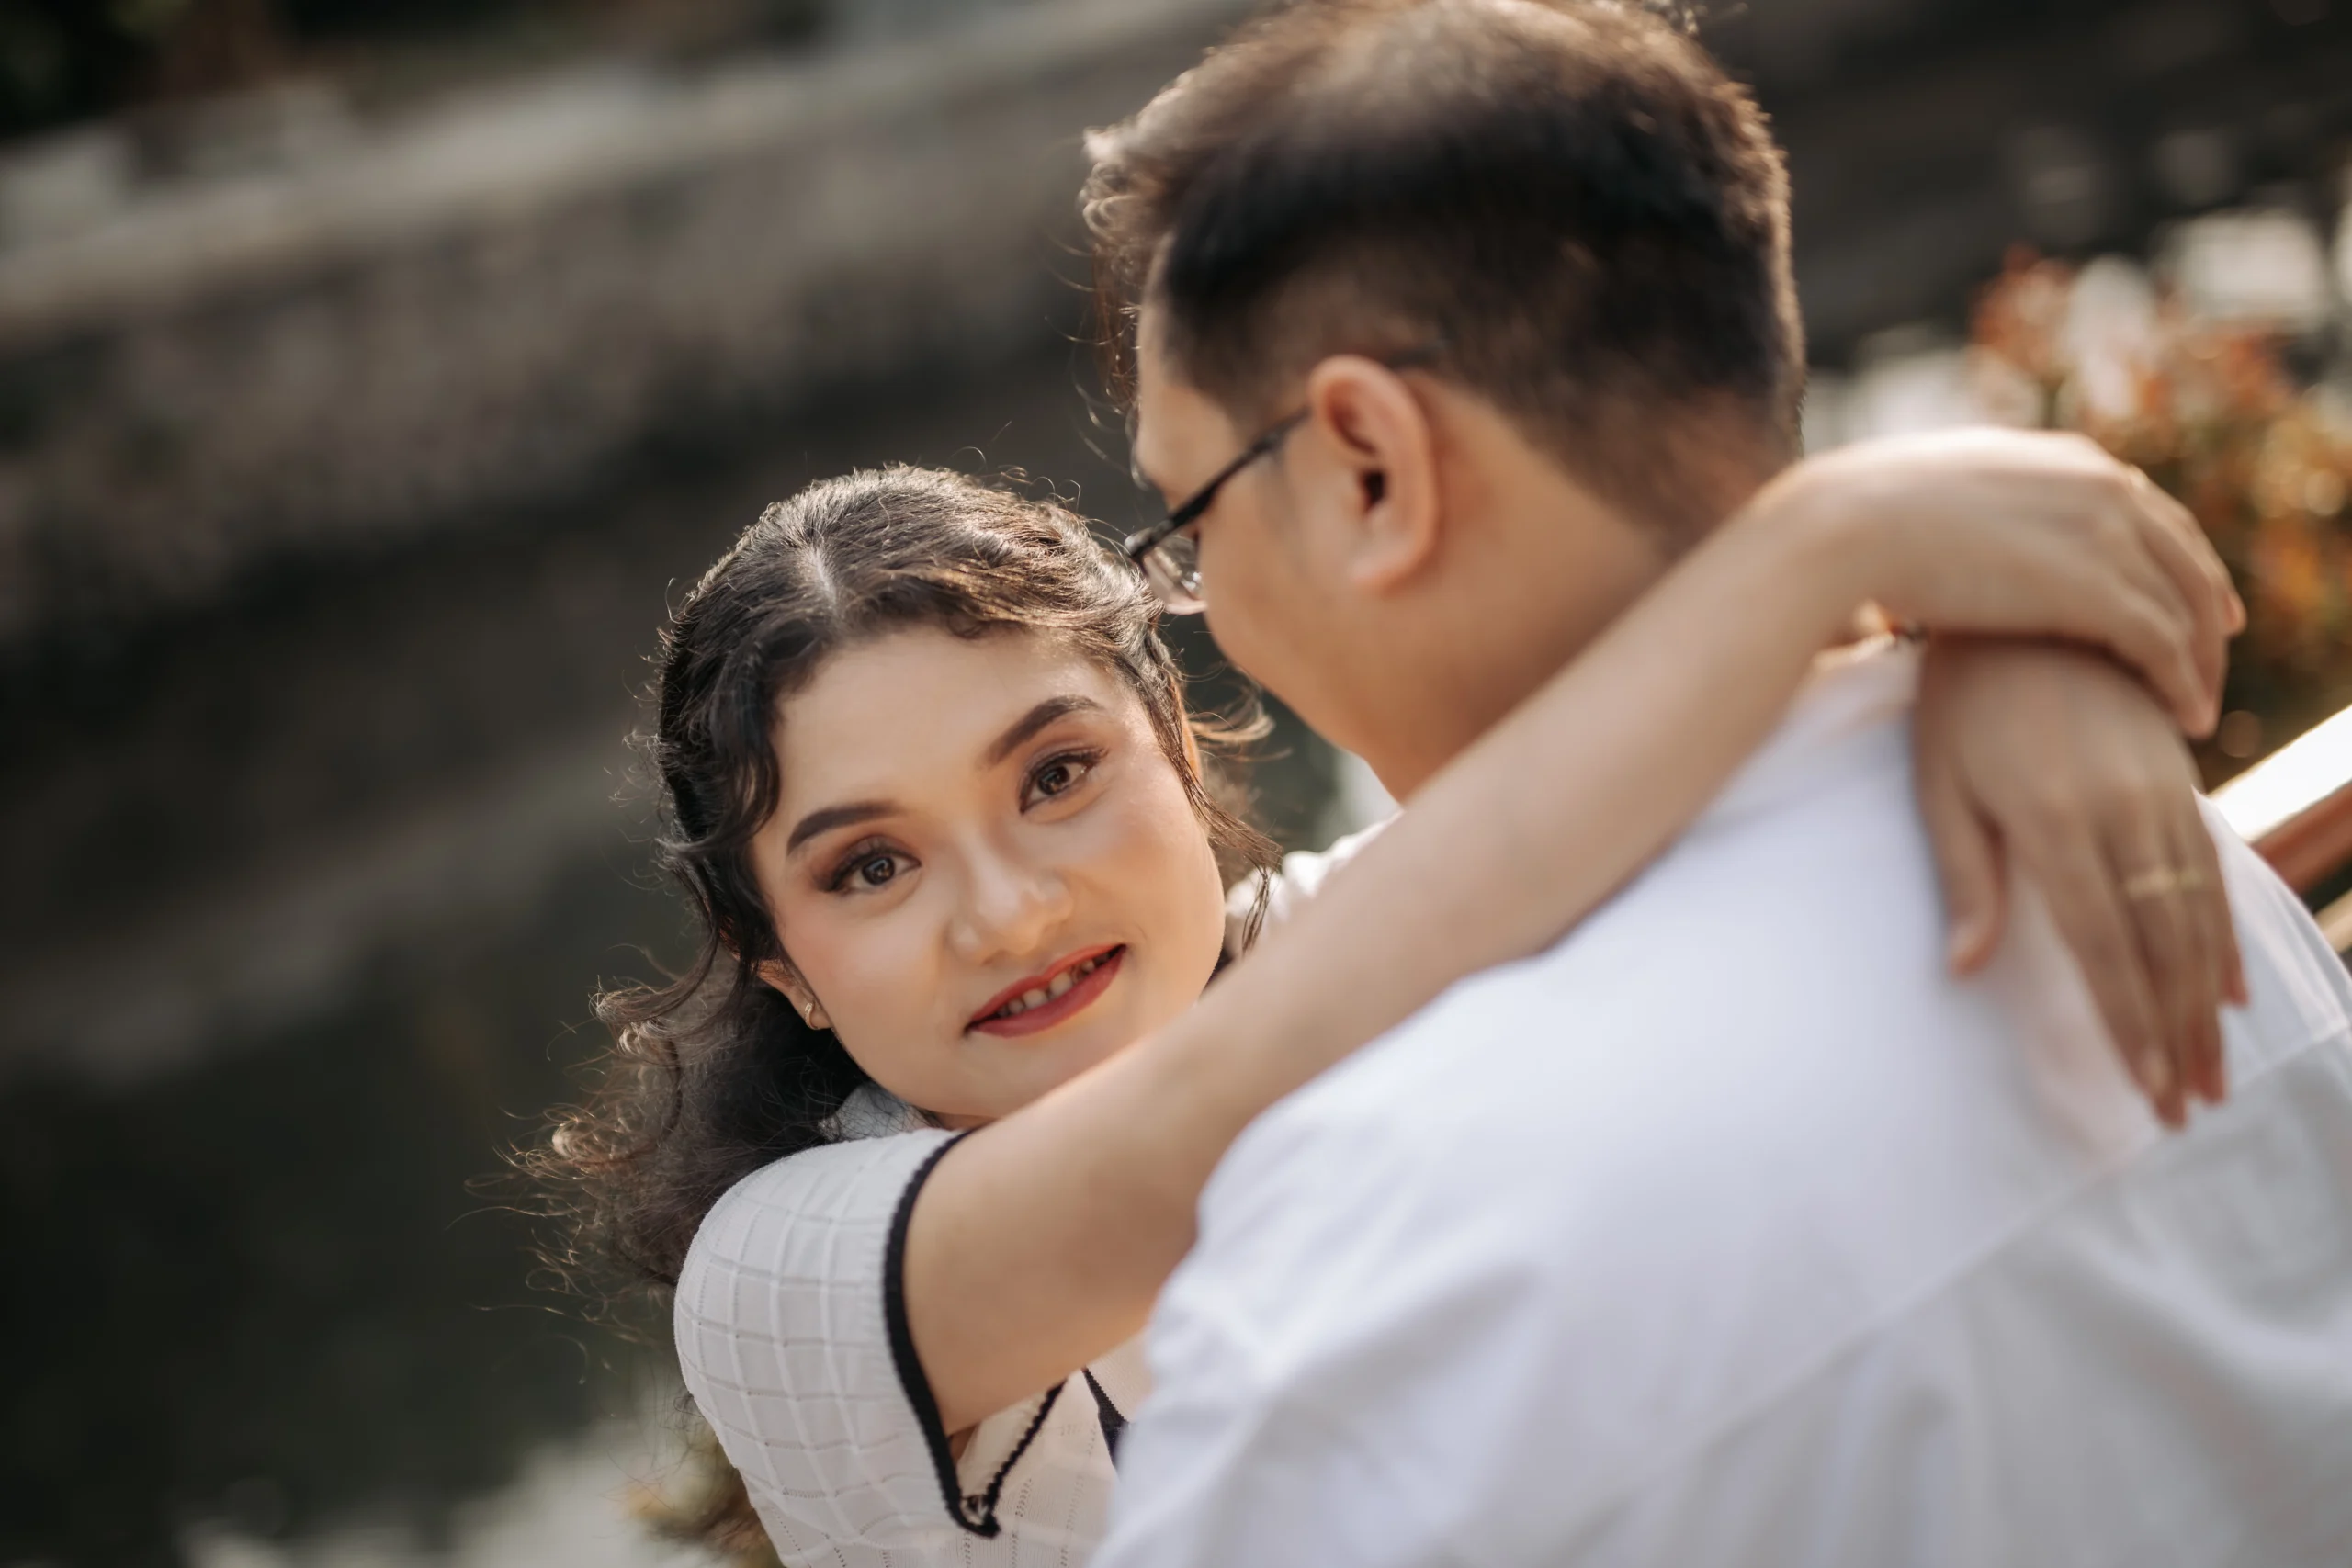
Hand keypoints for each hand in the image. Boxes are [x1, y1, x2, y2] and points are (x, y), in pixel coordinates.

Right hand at [1771, 429, 2242, 733]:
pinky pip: (2166, 645)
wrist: (1845, 528)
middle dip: (2205, 607)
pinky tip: (2184, 720)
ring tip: (2197, 707)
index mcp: (2065, 461)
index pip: (2145, 509)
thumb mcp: (1934, 496)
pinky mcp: (2100, 589)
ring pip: (2187, 605)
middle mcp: (2102, 486)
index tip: (2177, 595)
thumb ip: (1968, 511)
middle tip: (2211, 653)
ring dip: (2201, 661)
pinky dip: (2185, 685)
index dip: (2170, 555)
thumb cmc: (1857, 521)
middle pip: (2184, 554)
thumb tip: (1939, 536)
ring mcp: (2107, 534)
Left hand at [1914, 637, 2242, 1125]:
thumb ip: (1964, 879)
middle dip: (2176, 1038)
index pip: (2104, 951)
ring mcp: (2161, 795)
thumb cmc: (1960, 704)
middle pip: (2164, 949)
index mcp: (2056, 822)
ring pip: (2198, 918)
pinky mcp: (2178, 780)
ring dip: (2206, 1004)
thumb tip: (1963, 971)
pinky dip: (2223, 937)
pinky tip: (2228, 991)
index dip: (2129, 1029)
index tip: (2144, 1097)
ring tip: (2213, 1074)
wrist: (2028, 606)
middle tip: (2187, 1111)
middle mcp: (2123, 813)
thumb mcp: (1940, 787)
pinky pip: (2213, 872)